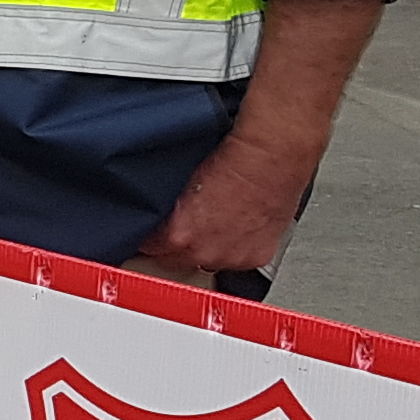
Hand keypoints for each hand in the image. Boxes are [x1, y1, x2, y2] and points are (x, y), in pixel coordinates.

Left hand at [126, 136, 310, 287]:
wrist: (269, 158)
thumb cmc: (230, 161)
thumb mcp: (181, 183)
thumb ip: (168, 211)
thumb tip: (161, 218)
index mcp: (179, 235)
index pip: (150, 248)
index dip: (153, 237)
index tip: (155, 232)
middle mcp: (205, 253)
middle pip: (178, 260)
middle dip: (179, 246)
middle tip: (188, 225)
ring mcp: (233, 258)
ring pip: (209, 262)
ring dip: (209, 249)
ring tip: (217, 223)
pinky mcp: (257, 257)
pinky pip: (238, 260)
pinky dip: (237, 248)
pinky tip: (238, 227)